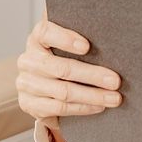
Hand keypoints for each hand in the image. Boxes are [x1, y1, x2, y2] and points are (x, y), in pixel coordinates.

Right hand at [16, 17, 121, 141]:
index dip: (65, 39)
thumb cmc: (61, 60)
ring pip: (63, 91)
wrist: (41, 87)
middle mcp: (28, 60)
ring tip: (113, 97)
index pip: (46, 32)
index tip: (87, 46)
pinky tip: (98, 107)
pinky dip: (82, 108)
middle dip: (92, 75)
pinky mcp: (29, 104)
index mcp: (37, 39)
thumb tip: (108, 37)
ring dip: (93, 96)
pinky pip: (60, 108)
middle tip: (115, 81)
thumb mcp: (65, 46)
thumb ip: (79, 37)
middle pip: (61, 68)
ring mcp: (26, 84)